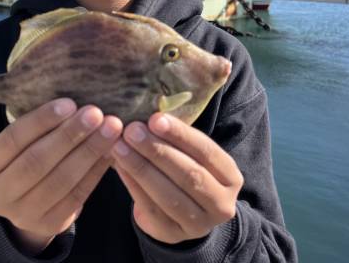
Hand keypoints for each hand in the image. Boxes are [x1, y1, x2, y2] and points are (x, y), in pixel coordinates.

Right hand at [0, 98, 122, 254]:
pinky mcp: (50, 224)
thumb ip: (33, 129)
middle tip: (96, 113)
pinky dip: (96, 171)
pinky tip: (110, 151)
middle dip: (70, 135)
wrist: (23, 207)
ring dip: (89, 151)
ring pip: (61, 180)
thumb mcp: (16, 147)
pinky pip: (77, 195)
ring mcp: (23, 214)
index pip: (12, 139)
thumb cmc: (23, 161)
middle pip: (37, 161)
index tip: (69, 103)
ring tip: (110, 129)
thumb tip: (71, 100)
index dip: (41, 120)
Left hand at [111, 113, 242, 243]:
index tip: (154, 118)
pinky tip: (119, 166)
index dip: (180, 135)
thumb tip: (150, 113)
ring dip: (141, 168)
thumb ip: (176, 138)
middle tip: (131, 130)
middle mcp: (221, 203)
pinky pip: (151, 209)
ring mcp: (200, 224)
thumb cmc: (184, 170)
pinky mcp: (173, 234)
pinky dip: (133, 185)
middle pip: (189, 175)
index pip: (207, 151)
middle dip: (157, 151)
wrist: (181, 214)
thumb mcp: (190, 155)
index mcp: (230, 176)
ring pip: (169, 195)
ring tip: (119, 146)